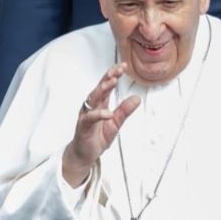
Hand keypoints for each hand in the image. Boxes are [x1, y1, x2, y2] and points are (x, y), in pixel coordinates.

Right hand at [62, 63, 140, 186]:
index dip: (114, 75)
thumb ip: (124, 111)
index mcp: (100, 104)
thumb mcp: (116, 123)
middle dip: (109, 77)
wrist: (85, 154)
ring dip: (102, 90)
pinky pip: (89, 118)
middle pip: (99, 88)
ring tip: (112, 82)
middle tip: (119, 69)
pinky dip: (99, 114)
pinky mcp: (83, 127)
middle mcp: (91, 106)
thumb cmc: (98, 136)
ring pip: (92, 99)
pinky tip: (108, 113)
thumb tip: (137, 98)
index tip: (124, 66)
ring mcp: (86, 115)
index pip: (107, 86)